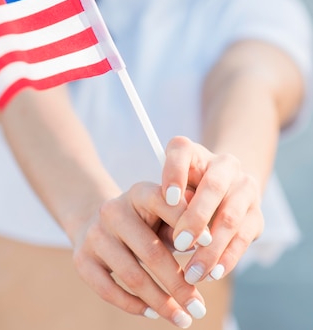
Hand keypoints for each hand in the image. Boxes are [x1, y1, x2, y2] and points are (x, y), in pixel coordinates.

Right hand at [72, 182, 206, 326]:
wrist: (96, 218)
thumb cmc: (145, 220)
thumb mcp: (164, 213)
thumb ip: (184, 224)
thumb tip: (207, 245)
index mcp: (139, 193)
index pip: (165, 204)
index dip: (188, 224)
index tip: (210, 246)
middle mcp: (113, 210)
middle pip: (150, 252)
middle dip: (179, 284)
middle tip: (199, 308)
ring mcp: (95, 234)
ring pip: (131, 276)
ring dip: (161, 302)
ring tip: (183, 319)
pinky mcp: (81, 258)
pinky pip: (108, 290)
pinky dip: (134, 305)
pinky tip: (153, 313)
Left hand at [162, 136, 263, 283]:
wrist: (221, 191)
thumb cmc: (183, 193)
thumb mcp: (168, 192)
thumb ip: (167, 204)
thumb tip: (171, 229)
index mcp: (194, 152)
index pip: (182, 150)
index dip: (174, 172)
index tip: (167, 197)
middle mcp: (224, 164)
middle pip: (214, 186)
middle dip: (196, 217)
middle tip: (179, 243)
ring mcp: (244, 187)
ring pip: (231, 216)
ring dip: (211, 248)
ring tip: (192, 271)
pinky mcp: (256, 214)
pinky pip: (243, 237)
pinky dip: (227, 258)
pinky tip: (212, 273)